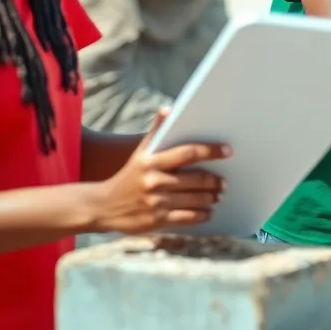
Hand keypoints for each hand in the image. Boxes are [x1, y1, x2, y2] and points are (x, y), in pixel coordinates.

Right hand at [88, 109, 231, 233]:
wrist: (102, 206)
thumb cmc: (128, 176)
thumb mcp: (140, 154)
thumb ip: (156, 132)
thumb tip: (168, 109)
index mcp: (151, 162)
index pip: (187, 153)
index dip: (210, 151)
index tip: (228, 150)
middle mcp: (154, 181)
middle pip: (197, 179)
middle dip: (215, 181)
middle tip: (224, 181)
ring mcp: (157, 202)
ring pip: (196, 199)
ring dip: (212, 197)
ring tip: (218, 195)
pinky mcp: (158, 220)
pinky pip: (189, 217)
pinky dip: (203, 214)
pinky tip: (208, 211)